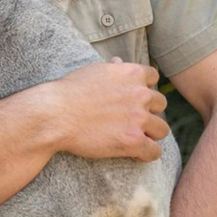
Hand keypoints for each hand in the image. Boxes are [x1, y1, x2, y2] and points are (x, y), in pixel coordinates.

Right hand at [45, 60, 168, 161]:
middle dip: (148, 111)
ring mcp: (139, 118)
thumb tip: (119, 62)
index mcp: (131, 73)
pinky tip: (134, 153)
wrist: (55, 114)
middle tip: (132, 118)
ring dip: (150, 133)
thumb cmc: (69, 91)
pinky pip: (154, 152)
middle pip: (160, 104)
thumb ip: (112, 69)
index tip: (133, 96)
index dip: (144, 87)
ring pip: (161, 129)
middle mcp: (140, 94)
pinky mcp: (134, 141)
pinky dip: (146, 154)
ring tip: (135, 137)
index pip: (153, 77)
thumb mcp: (92, 71)